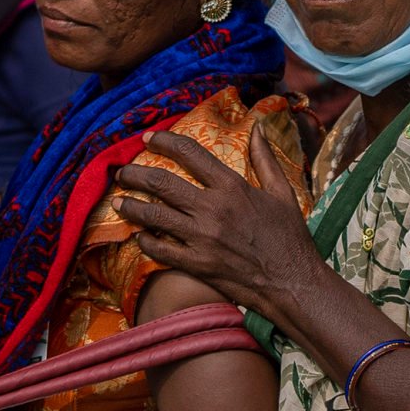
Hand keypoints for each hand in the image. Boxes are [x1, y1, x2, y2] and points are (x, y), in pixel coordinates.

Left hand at [111, 126, 318, 315]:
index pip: (189, 153)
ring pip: (153, 216)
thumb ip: (265, 159)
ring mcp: (201, 239)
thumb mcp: (283, 192)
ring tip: (118, 201)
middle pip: (161, 183)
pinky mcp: (196, 265)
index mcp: (232, 187)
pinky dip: (145, 241)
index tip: (148, 139)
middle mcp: (212, 209)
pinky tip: (139, 235)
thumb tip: (258, 128)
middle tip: (122, 172)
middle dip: (135, 174)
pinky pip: (160, 250)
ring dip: (130, 206)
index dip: (164, 142)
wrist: (292, 282)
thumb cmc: (290, 237)